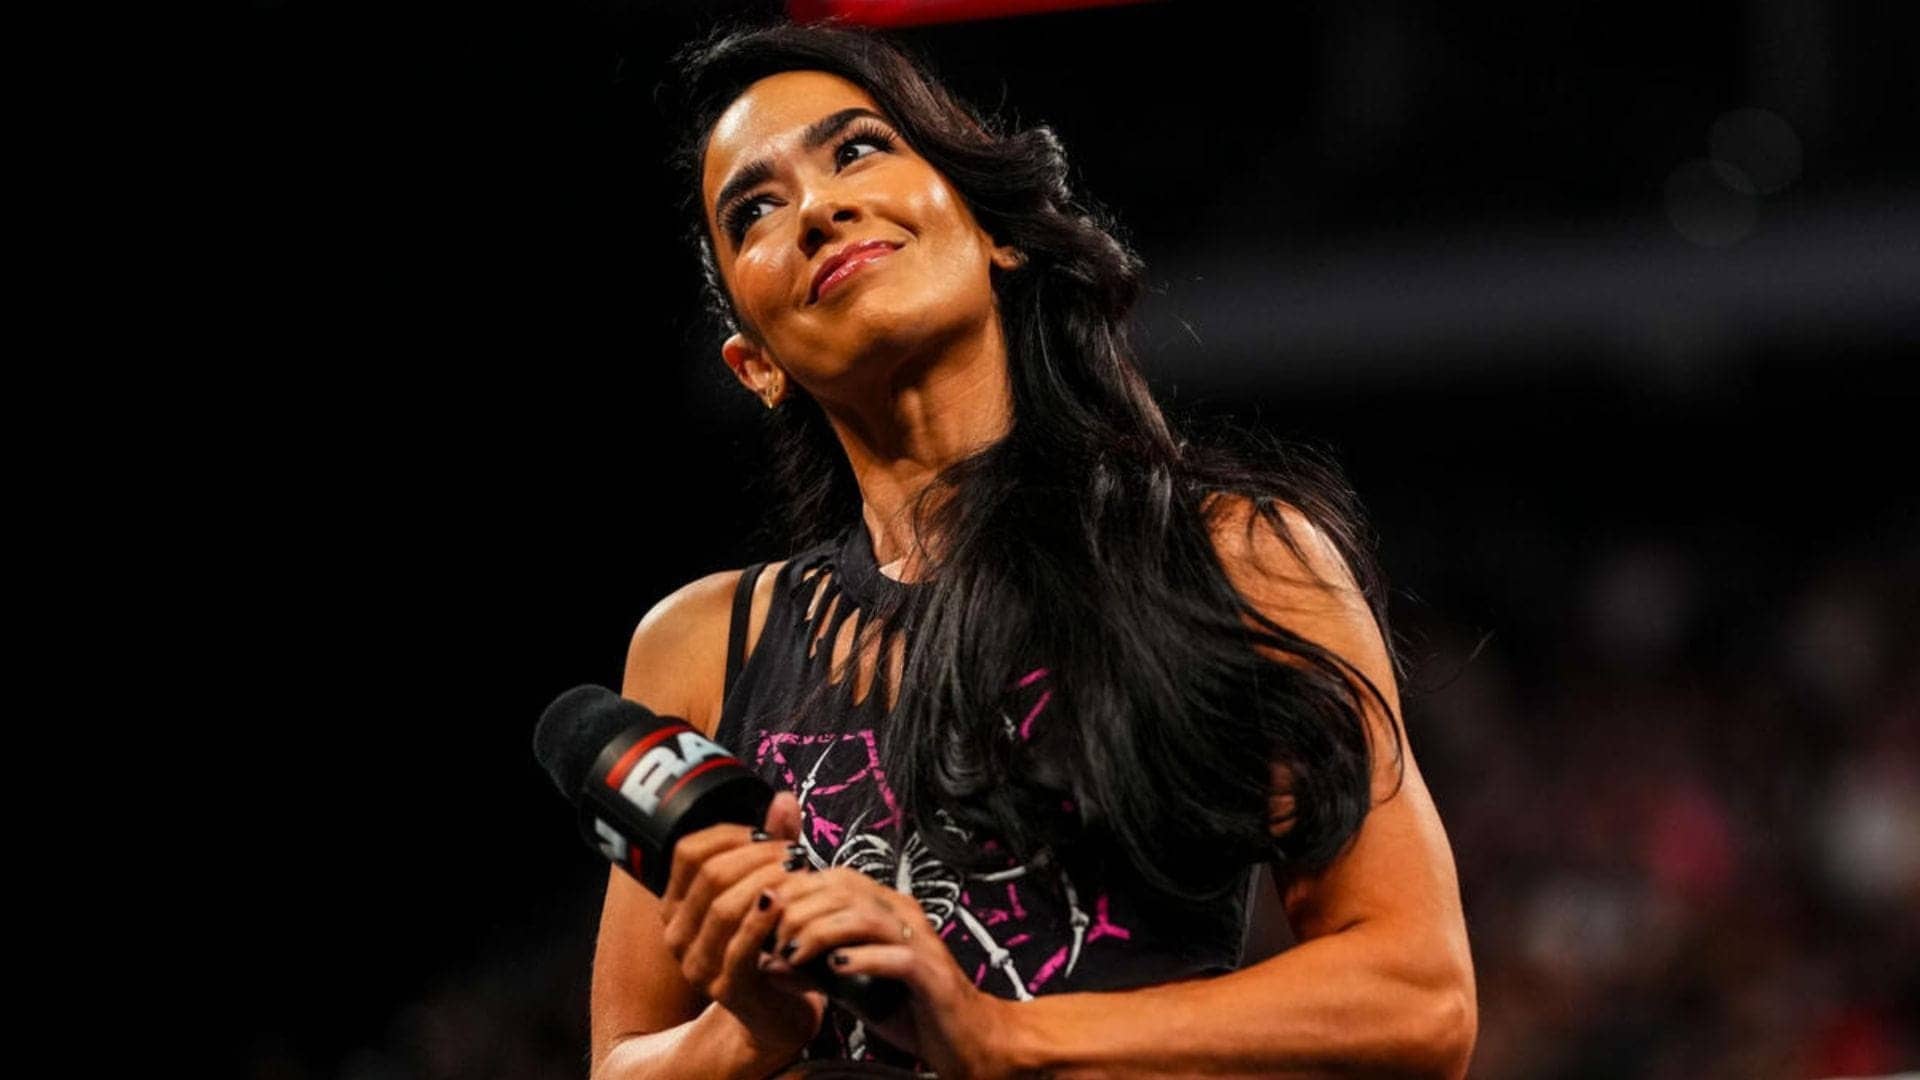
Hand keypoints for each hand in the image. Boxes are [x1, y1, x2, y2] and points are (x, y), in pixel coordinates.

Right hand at [658, 790, 826, 1060]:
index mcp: (677, 904)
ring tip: (798, 872)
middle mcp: (677, 934)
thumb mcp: (769, 887)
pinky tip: (784, 903)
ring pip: (724, 907)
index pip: (689, 852)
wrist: (777, 1010)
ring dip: (766, 882)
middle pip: (709, 875)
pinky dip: (764, 920)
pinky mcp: (725, 990)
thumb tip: (784, 798)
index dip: (730, 834)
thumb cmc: (772, 941)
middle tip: (793, 852)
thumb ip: (772, 845)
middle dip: (756, 855)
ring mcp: (698, 964)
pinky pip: (740, 947)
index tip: (768, 832)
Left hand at [759, 866, 1022, 1078]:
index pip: (835, 878)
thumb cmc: (909, 1009)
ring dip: (821, 932)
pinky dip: (862, 959)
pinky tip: (835, 969)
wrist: (966, 1040)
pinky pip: (896, 956)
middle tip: (772, 938)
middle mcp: (904, 915)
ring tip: (793, 954)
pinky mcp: (933, 974)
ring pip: (865, 916)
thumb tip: (763, 962)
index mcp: (886, 909)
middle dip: (800, 910)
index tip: (764, 916)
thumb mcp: (849, 988)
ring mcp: (921, 942)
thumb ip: (811, 972)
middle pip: (845, 890)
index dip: (795, 891)